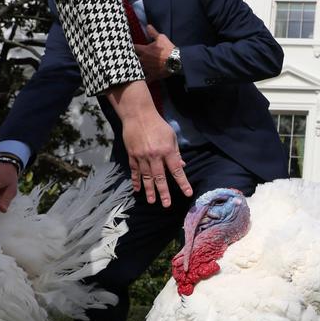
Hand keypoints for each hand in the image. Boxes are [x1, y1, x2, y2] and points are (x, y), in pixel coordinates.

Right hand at [105, 80, 192, 205]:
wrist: (138, 116)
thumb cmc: (158, 125)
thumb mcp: (171, 137)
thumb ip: (176, 153)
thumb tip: (181, 167)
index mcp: (167, 151)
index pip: (176, 171)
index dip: (182, 183)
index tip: (187, 193)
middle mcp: (154, 156)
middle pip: (160, 178)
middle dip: (164, 192)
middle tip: (166, 205)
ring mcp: (141, 157)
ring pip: (146, 177)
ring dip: (149, 190)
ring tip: (152, 201)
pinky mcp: (132, 156)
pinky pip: (135, 171)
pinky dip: (136, 181)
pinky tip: (137, 190)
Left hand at [134, 24, 174, 79]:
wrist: (176, 61)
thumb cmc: (168, 48)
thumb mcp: (161, 38)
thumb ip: (153, 32)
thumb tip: (147, 25)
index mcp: (144, 50)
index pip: (133, 47)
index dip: (130, 47)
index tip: (128, 46)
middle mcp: (143, 60)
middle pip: (132, 59)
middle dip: (131, 58)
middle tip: (129, 58)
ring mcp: (147, 68)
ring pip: (137, 70)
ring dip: (135, 69)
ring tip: (132, 69)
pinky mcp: (153, 75)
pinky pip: (146, 79)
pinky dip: (143, 80)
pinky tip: (139, 81)